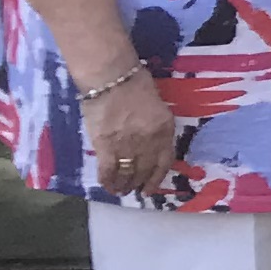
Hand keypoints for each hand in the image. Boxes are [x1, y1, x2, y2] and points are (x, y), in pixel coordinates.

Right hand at [85, 67, 179, 199]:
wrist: (112, 78)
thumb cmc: (136, 85)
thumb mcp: (159, 107)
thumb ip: (157, 127)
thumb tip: (151, 144)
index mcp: (164, 131)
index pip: (164, 161)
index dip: (157, 178)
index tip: (151, 188)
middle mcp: (149, 142)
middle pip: (145, 170)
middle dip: (139, 183)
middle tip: (134, 190)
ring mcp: (127, 145)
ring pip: (127, 173)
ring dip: (124, 185)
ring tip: (121, 191)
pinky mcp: (105, 145)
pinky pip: (108, 169)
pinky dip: (108, 180)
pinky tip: (108, 186)